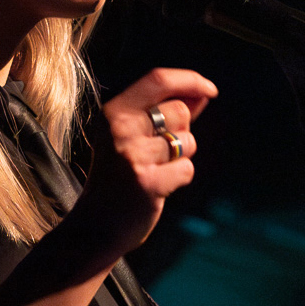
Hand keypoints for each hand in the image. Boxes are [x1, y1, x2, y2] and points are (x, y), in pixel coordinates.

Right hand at [75, 68, 217, 253]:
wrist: (95, 226)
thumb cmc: (118, 176)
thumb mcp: (132, 136)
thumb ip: (165, 111)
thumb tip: (202, 93)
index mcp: (114, 112)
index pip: (158, 79)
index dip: (190, 80)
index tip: (210, 89)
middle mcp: (120, 129)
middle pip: (179, 111)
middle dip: (183, 131)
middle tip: (161, 152)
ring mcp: (132, 156)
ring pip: (187, 142)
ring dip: (181, 157)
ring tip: (156, 169)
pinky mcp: (147, 182)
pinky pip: (186, 169)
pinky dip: (179, 178)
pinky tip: (159, 186)